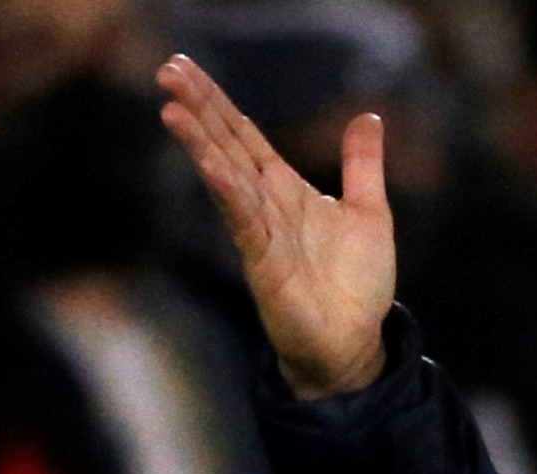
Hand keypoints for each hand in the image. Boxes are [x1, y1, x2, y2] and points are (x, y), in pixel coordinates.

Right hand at [155, 54, 392, 399]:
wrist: (354, 343)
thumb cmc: (357, 284)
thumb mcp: (370, 211)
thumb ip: (362, 164)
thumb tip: (368, 117)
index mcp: (286, 190)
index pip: (244, 136)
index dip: (218, 103)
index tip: (185, 66)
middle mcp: (266, 205)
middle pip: (227, 146)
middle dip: (199, 109)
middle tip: (166, 69)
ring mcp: (261, 233)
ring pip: (227, 177)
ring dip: (201, 143)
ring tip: (172, 107)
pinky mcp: (265, 264)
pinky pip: (245, 222)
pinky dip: (229, 192)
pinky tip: (212, 166)